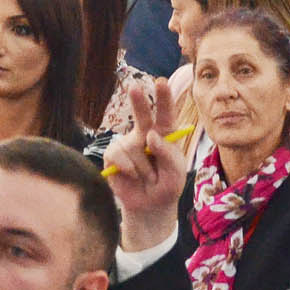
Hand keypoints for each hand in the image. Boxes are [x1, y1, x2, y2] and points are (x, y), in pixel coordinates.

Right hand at [102, 78, 187, 248]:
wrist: (150, 206)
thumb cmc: (167, 185)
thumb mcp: (176, 172)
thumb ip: (168, 153)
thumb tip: (150, 136)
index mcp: (164, 135)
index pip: (165, 114)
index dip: (163, 98)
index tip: (161, 83)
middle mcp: (144, 134)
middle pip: (141, 115)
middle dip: (138, 101)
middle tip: (134, 87)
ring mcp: (128, 144)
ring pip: (134, 148)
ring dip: (143, 167)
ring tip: (148, 178)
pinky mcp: (113, 156)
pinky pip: (118, 156)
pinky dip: (127, 168)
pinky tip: (132, 176)